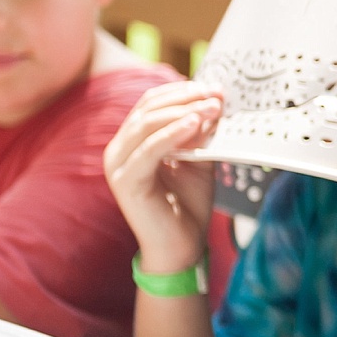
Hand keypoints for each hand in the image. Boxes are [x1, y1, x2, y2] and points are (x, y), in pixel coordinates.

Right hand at [103, 82, 221, 273]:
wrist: (181, 248)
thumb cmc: (187, 205)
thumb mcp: (198, 160)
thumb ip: (202, 134)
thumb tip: (215, 103)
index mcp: (132, 141)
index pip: (151, 103)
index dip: (182, 91)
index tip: (215, 88)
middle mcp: (119, 149)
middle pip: (148, 109)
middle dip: (186, 97)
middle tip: (217, 94)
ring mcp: (118, 165)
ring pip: (147, 124)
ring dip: (184, 111)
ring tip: (213, 107)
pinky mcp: (125, 181)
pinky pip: (149, 150)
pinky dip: (173, 134)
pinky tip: (195, 124)